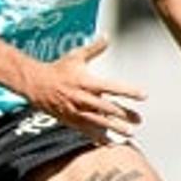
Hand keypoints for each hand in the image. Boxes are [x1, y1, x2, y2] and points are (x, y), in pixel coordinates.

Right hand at [24, 36, 146, 139]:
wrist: (36, 85)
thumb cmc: (57, 70)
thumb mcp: (76, 56)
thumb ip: (94, 48)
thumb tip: (107, 37)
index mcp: (87, 82)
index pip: (113, 87)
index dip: (129, 91)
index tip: (143, 95)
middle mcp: (83, 98)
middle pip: (109, 108)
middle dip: (125, 115)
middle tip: (139, 120)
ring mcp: (77, 111)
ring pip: (100, 122)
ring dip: (116, 128)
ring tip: (130, 134)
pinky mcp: (71, 120)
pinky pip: (87, 131)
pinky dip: (99, 138)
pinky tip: (110, 143)